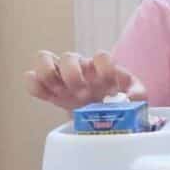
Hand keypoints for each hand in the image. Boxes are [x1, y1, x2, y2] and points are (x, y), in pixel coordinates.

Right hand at [24, 50, 146, 110]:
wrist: (102, 113)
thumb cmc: (118, 100)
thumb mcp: (134, 97)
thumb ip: (137, 94)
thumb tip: (130, 99)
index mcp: (102, 67)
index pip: (101, 56)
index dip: (104, 68)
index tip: (107, 85)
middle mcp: (81, 66)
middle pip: (69, 56)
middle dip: (73, 76)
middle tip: (81, 95)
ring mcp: (62, 75)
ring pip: (44, 58)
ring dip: (50, 75)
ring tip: (60, 93)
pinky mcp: (49, 89)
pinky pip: (32, 80)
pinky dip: (34, 86)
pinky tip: (48, 97)